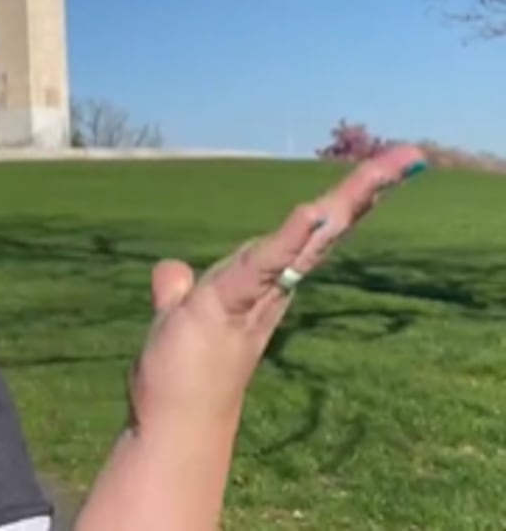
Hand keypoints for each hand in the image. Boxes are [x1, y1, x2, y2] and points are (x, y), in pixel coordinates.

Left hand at [126, 145, 426, 437]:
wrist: (173, 423)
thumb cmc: (181, 374)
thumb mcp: (178, 317)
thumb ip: (176, 288)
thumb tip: (170, 271)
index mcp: (263, 281)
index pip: (310, 231)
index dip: (343, 200)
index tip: (382, 169)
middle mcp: (269, 286)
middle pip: (323, 228)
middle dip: (362, 190)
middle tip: (410, 156)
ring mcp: (252, 295)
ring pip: (304, 241)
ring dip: (339, 204)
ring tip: (378, 173)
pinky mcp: (226, 304)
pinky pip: (262, 265)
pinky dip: (287, 240)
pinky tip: (311, 213)